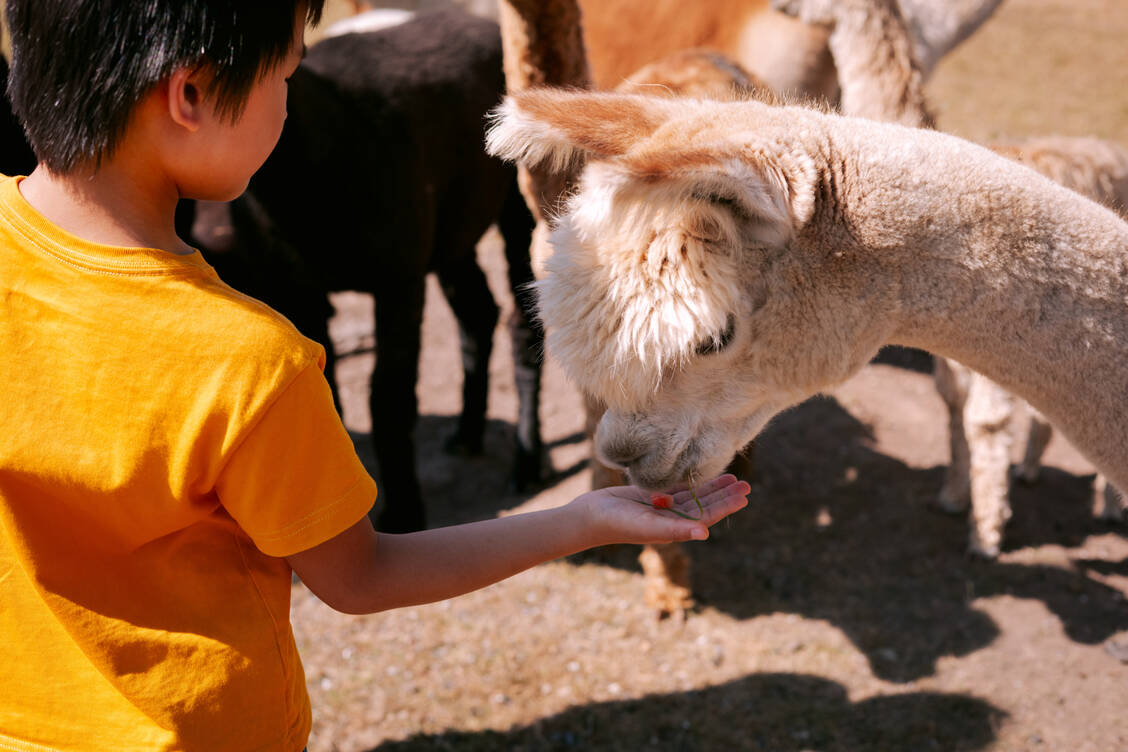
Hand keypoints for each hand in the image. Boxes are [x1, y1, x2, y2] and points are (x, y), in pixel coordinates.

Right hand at [575, 474, 750, 545]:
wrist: (588, 517)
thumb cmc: (616, 524)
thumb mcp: (648, 526)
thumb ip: (676, 529)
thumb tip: (705, 533)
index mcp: (674, 528)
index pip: (707, 516)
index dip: (726, 505)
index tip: (744, 495)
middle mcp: (671, 519)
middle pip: (704, 505)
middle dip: (724, 495)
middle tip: (746, 484)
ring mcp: (660, 507)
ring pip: (693, 496)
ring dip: (711, 487)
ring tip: (732, 478)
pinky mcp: (649, 496)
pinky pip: (675, 488)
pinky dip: (691, 482)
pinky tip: (703, 475)